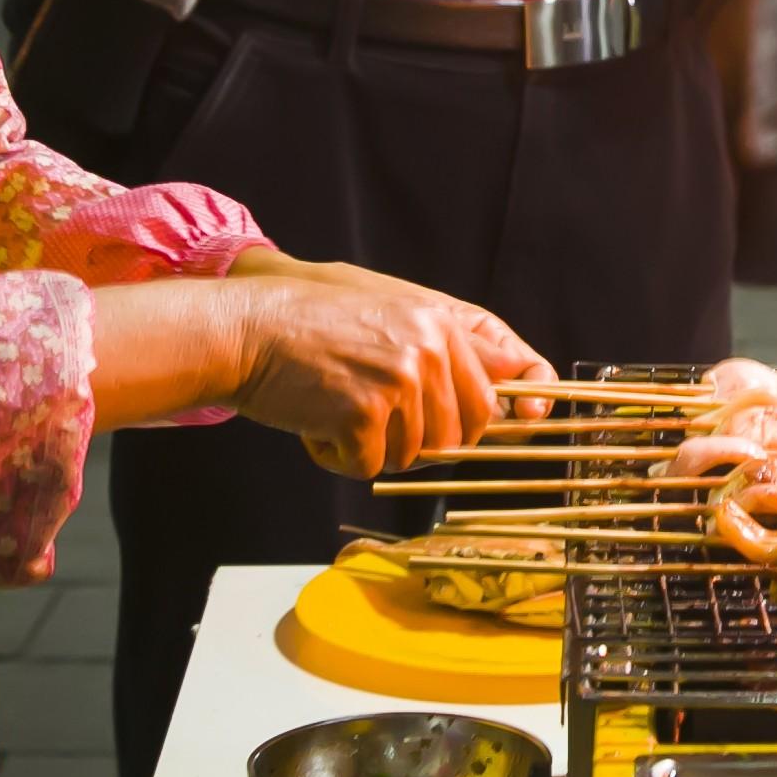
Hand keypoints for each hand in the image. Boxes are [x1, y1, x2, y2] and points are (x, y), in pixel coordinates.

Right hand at [223, 258, 554, 479]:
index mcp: (440, 323)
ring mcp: (399, 383)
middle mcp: (428, 350)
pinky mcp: (365, 416)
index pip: (499, 383)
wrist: (247, 330)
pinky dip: (340, 457)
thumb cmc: (310, 322)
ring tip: (337, 407)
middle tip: (380, 419)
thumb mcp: (389, 310)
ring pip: (414, 454)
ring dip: (375, 446)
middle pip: (463, 433)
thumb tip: (503, 391)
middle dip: (427, 439)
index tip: (529, 423)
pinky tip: (316, 423)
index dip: (514, 412)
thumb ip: (444, 345)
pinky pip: (370, 466)